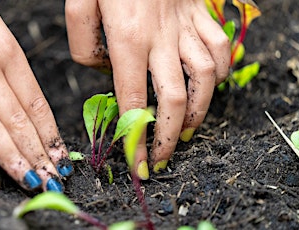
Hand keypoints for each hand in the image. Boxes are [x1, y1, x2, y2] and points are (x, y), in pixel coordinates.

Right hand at [0, 0, 71, 190]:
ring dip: (11, 156)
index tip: (61, 158)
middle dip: (38, 155)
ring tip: (28, 180)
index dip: (50, 136)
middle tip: (52, 179)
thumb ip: (7, 69)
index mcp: (6, 52)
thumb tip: (24, 109)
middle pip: (17, 119)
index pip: (36, 104)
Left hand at [66, 0, 229, 177]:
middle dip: (168, 136)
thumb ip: (84, 44)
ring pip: (205, 77)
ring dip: (199, 111)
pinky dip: (219, 73)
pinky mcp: (198, 13)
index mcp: (128, 38)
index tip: (135, 160)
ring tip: (185, 131)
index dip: (135, 137)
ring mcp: (185, 25)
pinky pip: (220, 47)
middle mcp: (161, 37)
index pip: (134, 100)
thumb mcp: (78, 3)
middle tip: (160, 156)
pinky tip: (209, 86)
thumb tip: (103, 70)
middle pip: (175, 98)